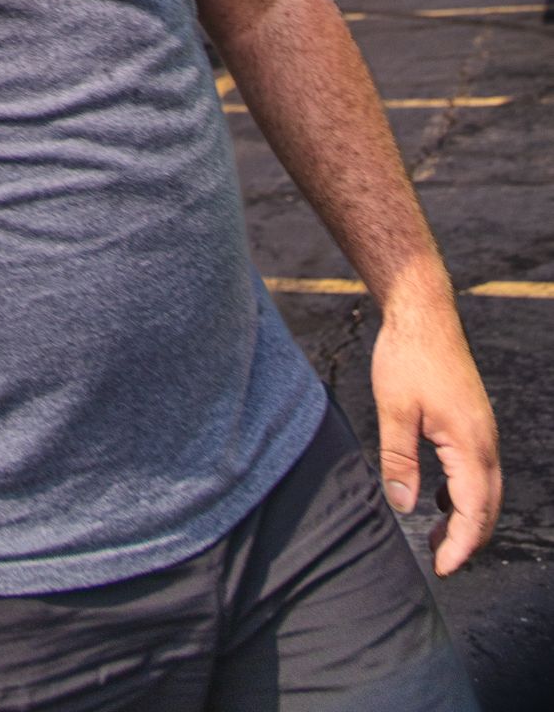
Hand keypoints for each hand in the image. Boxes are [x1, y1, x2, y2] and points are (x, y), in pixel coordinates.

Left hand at [371, 308, 500, 573]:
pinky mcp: (472, 420)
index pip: (474, 511)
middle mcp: (485, 440)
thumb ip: (399, 460)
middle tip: (439, 563)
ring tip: (434, 539)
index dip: (460, 545)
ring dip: (464, 517)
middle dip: (467, 539)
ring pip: (484, 488)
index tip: (442, 570)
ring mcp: (481, 430)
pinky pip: (475, 469)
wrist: (423, 311)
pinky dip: (460, 492)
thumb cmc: (407, 356)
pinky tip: (434, 498)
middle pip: (487, 505)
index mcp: (470, 443)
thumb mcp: (395, 409)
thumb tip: (405, 507)